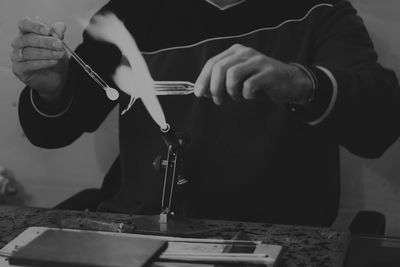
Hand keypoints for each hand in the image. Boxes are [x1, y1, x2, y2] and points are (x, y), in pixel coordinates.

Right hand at [11, 17, 68, 102]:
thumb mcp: (60, 47)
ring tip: (59, 55)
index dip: (35, 26)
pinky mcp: (19, 69)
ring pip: (28, 52)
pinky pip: (28, 64)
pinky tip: (53, 62)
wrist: (57, 78)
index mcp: (27, 33)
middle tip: (59, 44)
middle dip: (45, 41)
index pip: (24, 24)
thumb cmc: (55, 59)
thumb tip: (60, 26)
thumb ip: (58, 36)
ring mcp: (17, 56)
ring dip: (46, 53)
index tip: (48, 31)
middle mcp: (19, 43)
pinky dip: (42, 63)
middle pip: (27, 39)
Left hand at [194, 44, 312, 104]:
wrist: (290, 82)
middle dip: (214, 87)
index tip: (199, 93)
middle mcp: (245, 53)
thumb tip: (202, 92)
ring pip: (232, 75)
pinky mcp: (268, 73)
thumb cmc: (261, 83)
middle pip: (220, 68)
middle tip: (218, 100)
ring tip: (237, 97)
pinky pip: (249, 85)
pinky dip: (246, 95)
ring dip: (231, 91)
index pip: (212, 63)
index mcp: (235, 52)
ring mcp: (257, 62)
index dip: (203, 79)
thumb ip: (220, 83)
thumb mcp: (238, 80)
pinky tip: (250, 96)